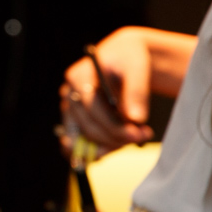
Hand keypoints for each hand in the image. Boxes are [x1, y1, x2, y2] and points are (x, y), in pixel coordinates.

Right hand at [59, 28, 153, 155]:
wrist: (123, 60)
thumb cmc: (129, 60)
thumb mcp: (137, 68)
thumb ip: (136, 92)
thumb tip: (136, 119)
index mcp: (77, 77)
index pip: (91, 108)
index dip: (114, 125)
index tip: (139, 134)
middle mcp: (68, 95)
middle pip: (88, 126)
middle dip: (116, 137)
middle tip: (143, 136)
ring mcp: (70, 110)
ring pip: (84, 139)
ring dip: (109, 146)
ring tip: (135, 138)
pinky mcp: (76, 122)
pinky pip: (79, 145)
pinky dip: (95, 151)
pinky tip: (114, 148)